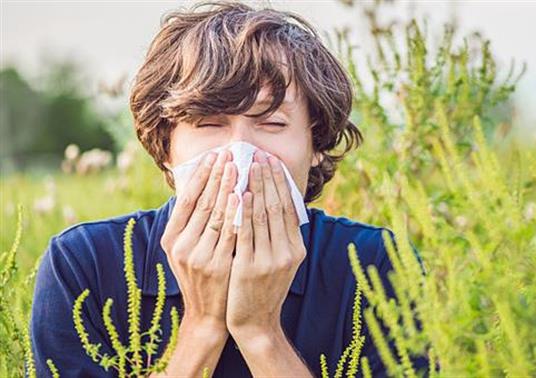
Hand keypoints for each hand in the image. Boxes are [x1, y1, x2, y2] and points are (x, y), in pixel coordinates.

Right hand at [160, 150, 237, 329]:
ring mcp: (198, 257)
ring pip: (216, 215)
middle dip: (217, 176)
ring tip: (238, 166)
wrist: (208, 314)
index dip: (200, 176)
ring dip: (228, 188)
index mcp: (171, 239)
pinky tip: (244, 196)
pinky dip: (237, 213)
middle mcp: (181, 247)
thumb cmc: (201, 275)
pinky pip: (230, 233)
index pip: (186, 200)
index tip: (213, 156)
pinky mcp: (217, 266)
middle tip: (229, 153)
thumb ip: (191, 223)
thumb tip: (201, 186)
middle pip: (202, 203)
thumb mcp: (186, 250)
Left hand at [226, 151, 306, 338]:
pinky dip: (244, 211)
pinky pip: (246, 232)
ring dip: (255, 187)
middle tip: (259, 155)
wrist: (255, 322)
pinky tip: (240, 194)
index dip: (280, 182)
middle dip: (268, 178)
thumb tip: (274, 203)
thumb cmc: (263, 288)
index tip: (272, 161)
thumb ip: (279, 236)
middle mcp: (287, 252)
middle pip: (277, 206)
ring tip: (248, 165)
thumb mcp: (279, 262)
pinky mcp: (250, 267)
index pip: (289, 207)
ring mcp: (270, 260)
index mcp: (296, 249)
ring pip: (262, 215)